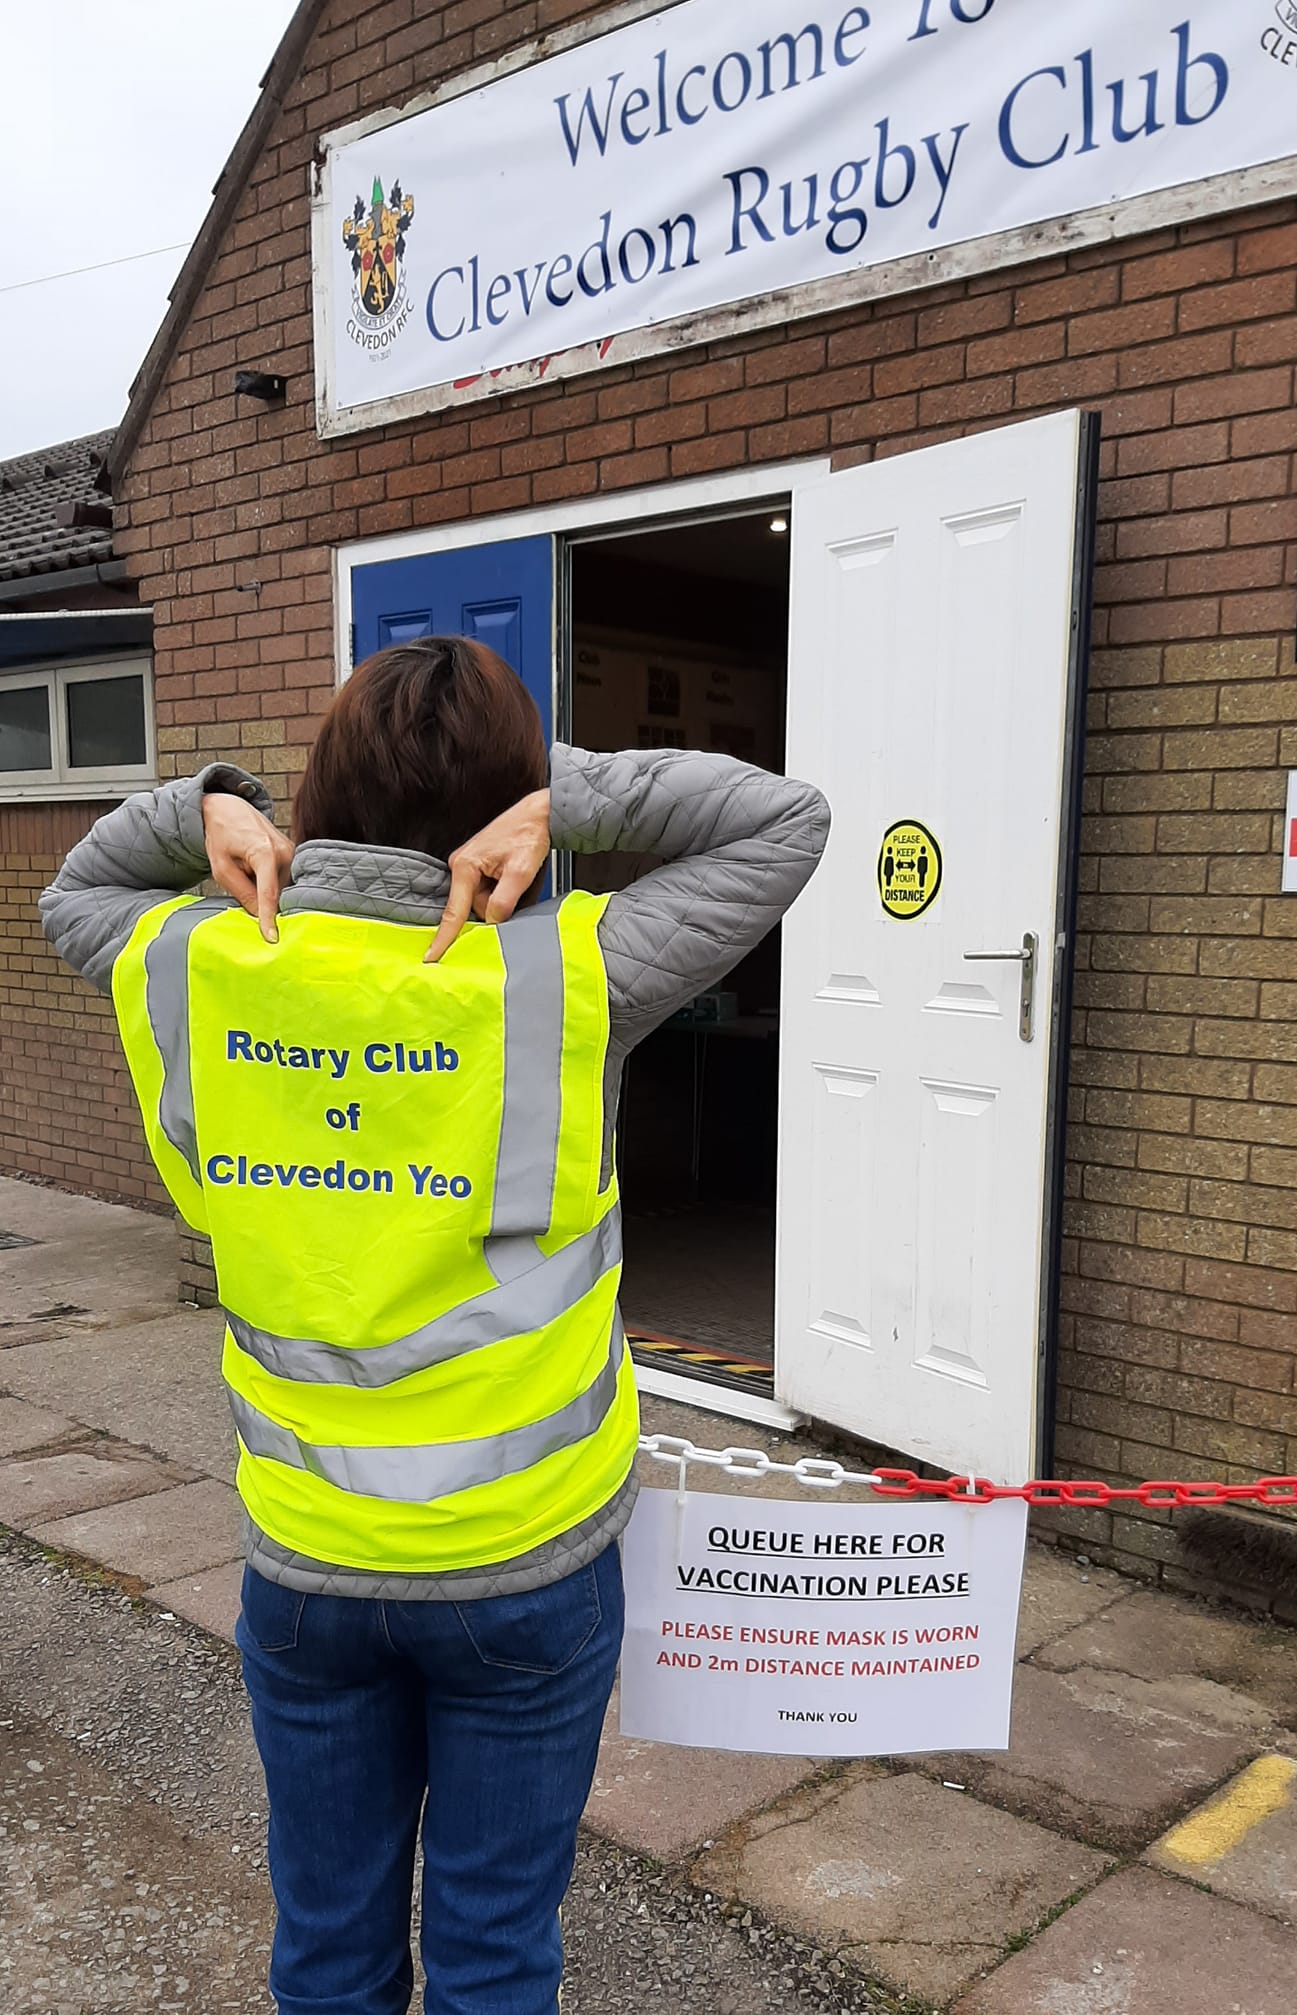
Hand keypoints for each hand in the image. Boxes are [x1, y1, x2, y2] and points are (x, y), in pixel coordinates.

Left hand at [202, 792, 294, 942]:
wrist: (229, 809)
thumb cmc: (221, 836)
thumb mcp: (222, 868)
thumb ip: (242, 893)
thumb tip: (258, 916)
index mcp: (265, 852)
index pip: (269, 894)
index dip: (269, 918)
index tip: (272, 939)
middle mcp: (285, 851)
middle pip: (275, 892)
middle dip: (258, 895)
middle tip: (238, 878)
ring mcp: (291, 852)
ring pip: (279, 887)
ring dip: (261, 886)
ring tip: (244, 867)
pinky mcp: (292, 854)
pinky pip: (281, 879)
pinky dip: (266, 879)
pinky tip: (252, 866)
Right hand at [425, 790, 550, 962]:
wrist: (539, 815)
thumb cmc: (528, 834)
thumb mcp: (520, 872)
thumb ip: (503, 901)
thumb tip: (492, 921)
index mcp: (465, 866)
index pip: (454, 912)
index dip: (444, 937)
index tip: (432, 957)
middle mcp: (461, 865)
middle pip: (473, 907)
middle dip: (495, 905)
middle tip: (516, 885)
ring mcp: (468, 866)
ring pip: (482, 901)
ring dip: (500, 897)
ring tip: (517, 875)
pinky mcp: (478, 867)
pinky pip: (486, 891)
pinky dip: (500, 890)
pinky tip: (512, 876)